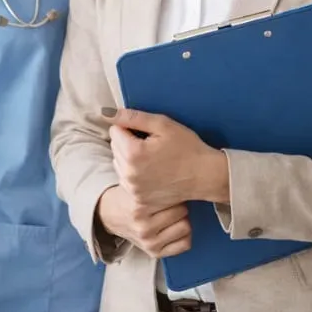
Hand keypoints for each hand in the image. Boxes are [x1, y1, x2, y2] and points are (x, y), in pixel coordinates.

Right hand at [97, 185, 191, 257]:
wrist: (111, 215)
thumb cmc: (128, 198)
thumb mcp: (138, 186)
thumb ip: (157, 183)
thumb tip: (183, 179)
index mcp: (140, 208)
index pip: (175, 198)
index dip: (177, 190)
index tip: (173, 188)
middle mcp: (144, 228)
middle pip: (183, 213)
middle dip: (180, 205)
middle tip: (172, 202)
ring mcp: (150, 243)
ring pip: (186, 228)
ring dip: (182, 220)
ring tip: (172, 215)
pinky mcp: (155, 253)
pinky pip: (184, 244)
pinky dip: (183, 236)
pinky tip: (174, 228)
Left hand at [103, 108, 229, 208]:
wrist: (205, 176)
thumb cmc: (187, 147)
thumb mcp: (163, 124)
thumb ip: (133, 117)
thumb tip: (106, 113)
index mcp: (133, 153)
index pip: (115, 130)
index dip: (131, 127)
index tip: (149, 133)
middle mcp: (129, 174)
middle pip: (115, 146)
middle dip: (128, 141)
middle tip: (152, 144)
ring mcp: (133, 189)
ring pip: (118, 162)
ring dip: (129, 157)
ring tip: (152, 158)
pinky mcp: (138, 199)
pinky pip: (125, 178)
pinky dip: (133, 172)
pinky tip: (151, 170)